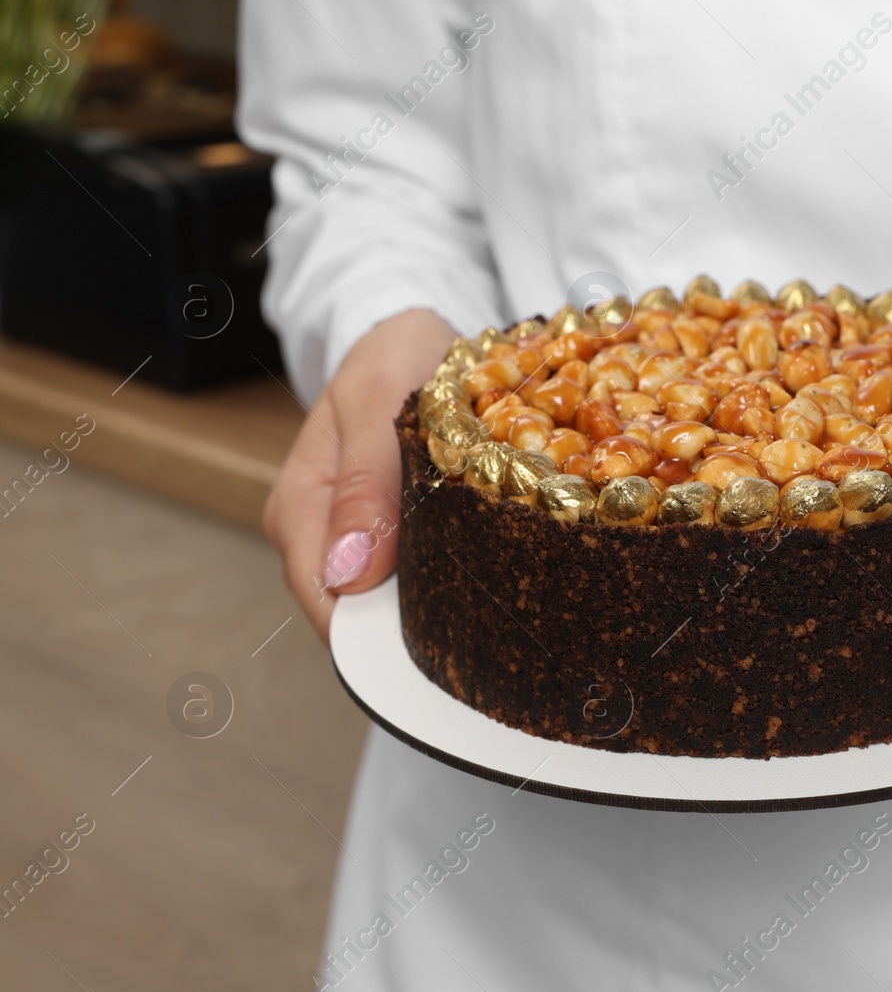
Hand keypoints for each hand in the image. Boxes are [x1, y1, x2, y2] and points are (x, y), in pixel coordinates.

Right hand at [263, 309, 458, 641]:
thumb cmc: (392, 358)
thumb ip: (366, 484)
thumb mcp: (379, 402)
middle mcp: (318, 532)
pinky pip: (409, 574)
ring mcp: (351, 533)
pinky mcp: (388, 529)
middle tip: (480, 647)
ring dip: (429, 611)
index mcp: (301, 508)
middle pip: (354, 613)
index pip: (325, 603)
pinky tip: (482, 585)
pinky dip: (441, 582)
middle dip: (406, 635)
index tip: (435, 656)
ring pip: (383, 598)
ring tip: (490, 619)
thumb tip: (350, 576)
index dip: (373, 639)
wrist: (410, 335)